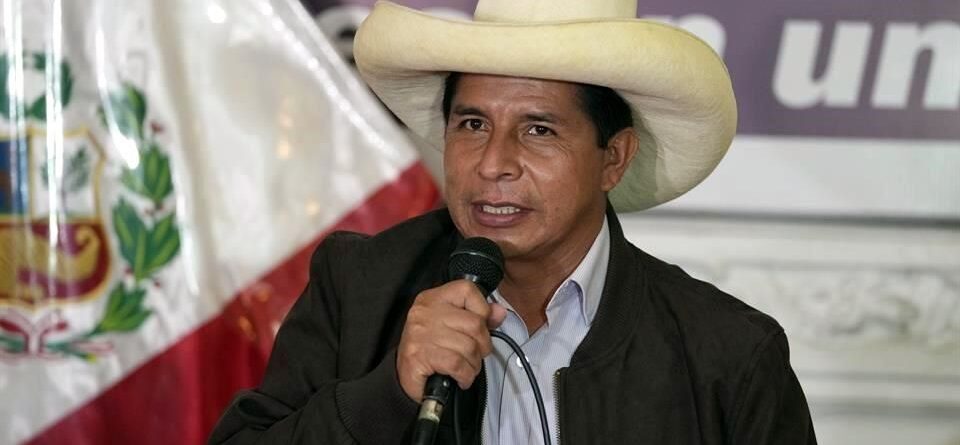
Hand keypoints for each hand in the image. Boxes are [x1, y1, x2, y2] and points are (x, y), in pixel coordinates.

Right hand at [397, 280, 507, 401]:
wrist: (404, 376)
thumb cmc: (429, 349)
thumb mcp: (452, 325)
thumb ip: (478, 316)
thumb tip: (499, 312)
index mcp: (433, 299)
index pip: (467, 290)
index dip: (482, 309)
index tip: (481, 325)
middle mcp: (425, 313)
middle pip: (475, 324)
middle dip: (482, 345)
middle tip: (475, 354)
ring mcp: (420, 334)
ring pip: (469, 347)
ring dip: (474, 364)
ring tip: (466, 367)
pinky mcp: (419, 356)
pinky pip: (458, 364)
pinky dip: (465, 375)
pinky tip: (460, 377)